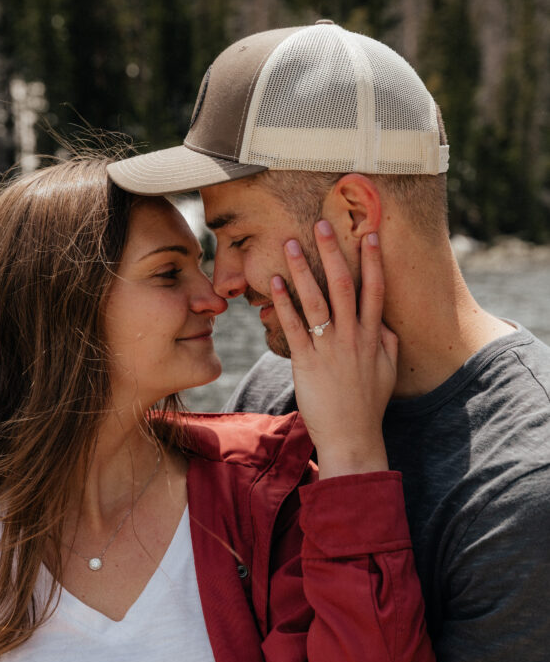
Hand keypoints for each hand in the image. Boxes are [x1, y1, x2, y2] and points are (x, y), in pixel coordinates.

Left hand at [270, 221, 396, 478]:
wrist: (352, 437)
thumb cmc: (368, 404)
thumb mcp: (387, 370)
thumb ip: (386, 340)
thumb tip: (382, 319)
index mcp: (372, 336)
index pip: (374, 290)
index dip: (373, 261)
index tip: (370, 234)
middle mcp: (352, 337)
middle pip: (343, 286)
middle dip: (333, 253)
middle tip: (322, 223)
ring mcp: (328, 349)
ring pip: (315, 301)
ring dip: (302, 270)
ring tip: (290, 244)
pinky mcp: (306, 362)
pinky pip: (293, 327)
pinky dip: (284, 303)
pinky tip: (275, 282)